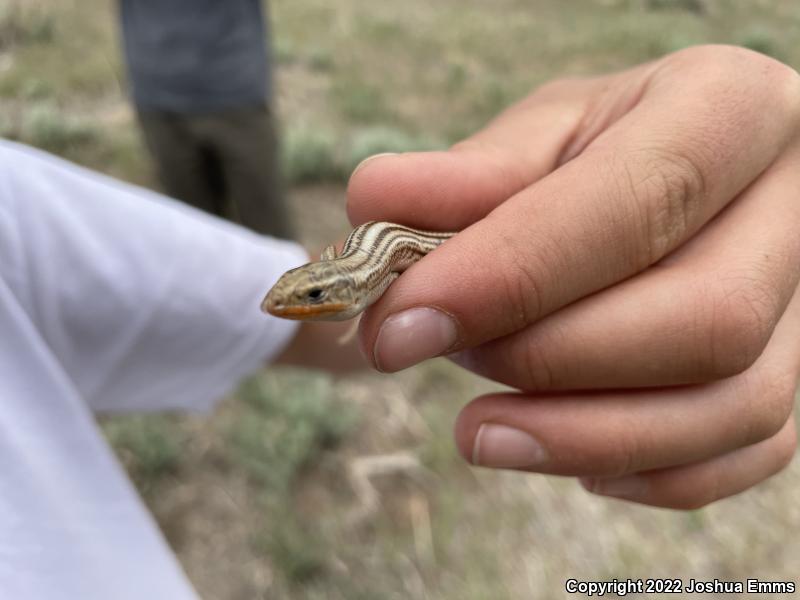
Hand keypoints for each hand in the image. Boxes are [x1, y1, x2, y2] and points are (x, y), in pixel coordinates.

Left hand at [346, 45, 799, 508]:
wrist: (671, 176)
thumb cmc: (601, 152)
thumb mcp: (539, 135)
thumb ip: (467, 175)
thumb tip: (375, 202)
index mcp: (732, 110)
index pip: (637, 203)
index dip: (511, 274)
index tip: (402, 322)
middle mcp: (799, 206)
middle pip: (702, 320)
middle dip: (547, 359)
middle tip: (437, 353)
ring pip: (731, 407)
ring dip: (582, 437)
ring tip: (477, 430)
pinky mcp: (799, 377)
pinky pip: (744, 454)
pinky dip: (638, 470)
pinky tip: (554, 447)